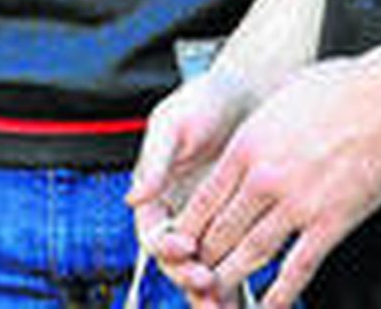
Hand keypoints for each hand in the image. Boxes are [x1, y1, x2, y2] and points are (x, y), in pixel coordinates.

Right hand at [125, 68, 260, 303]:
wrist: (248, 93)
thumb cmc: (204, 101)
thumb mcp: (173, 125)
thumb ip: (154, 162)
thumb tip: (132, 197)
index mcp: (154, 191)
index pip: (152, 234)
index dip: (165, 248)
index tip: (186, 248)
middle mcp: (176, 211)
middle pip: (175, 262)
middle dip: (190, 280)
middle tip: (210, 286)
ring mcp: (205, 221)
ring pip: (201, 269)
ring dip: (210, 292)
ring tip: (227, 305)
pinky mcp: (234, 224)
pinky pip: (230, 260)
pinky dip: (235, 281)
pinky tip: (248, 298)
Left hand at [162, 57, 380, 308]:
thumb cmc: (335, 91)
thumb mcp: (276, 100)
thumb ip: (257, 127)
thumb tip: (247, 138)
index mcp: (247, 146)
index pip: (206, 197)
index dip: (190, 226)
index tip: (181, 240)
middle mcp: (264, 177)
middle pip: (223, 229)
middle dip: (204, 257)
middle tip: (193, 273)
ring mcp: (297, 203)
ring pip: (253, 252)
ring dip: (232, 277)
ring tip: (215, 293)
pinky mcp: (330, 222)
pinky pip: (299, 266)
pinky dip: (281, 293)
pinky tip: (269, 305)